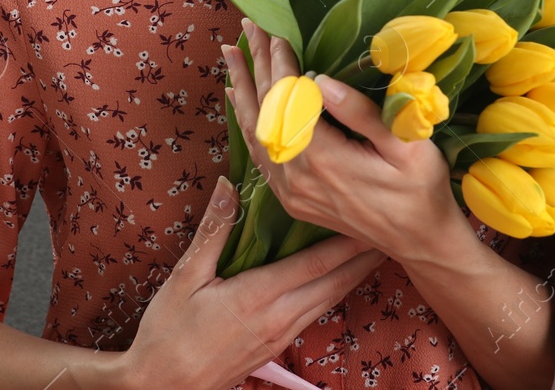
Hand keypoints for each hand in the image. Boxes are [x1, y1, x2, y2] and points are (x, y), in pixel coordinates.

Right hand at [115, 175, 385, 389]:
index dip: (347, 242)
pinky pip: (315, 313)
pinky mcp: (276, 346)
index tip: (370, 219)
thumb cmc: (169, 332)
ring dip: (353, 275)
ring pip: (328, 300)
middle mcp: (279, 317)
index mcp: (259, 296)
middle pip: (334, 283)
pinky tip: (338, 281)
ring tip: (374, 251)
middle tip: (390, 230)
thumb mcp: (185, 276)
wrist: (163, 386)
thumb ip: (213, 229)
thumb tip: (229, 185)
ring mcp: (281, 335)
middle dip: (363, 257)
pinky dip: (333, 291)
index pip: (316, 263)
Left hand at [221, 19, 470, 263]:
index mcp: (324, 160)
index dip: (281, 66)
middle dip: (256, 67)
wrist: (420, 241)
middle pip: (266, 113)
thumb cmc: (421, 188)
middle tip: (248, 27)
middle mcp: (297, 178)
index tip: (277, 34)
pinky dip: (247, 123)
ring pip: (255, 133)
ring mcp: (290, 192)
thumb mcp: (406, 146)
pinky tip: (240, 101)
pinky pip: (260, 156)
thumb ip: (361, 114)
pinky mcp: (291, 200)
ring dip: (243, 90)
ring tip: (232, 54)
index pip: (289, 102)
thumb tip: (321, 80)